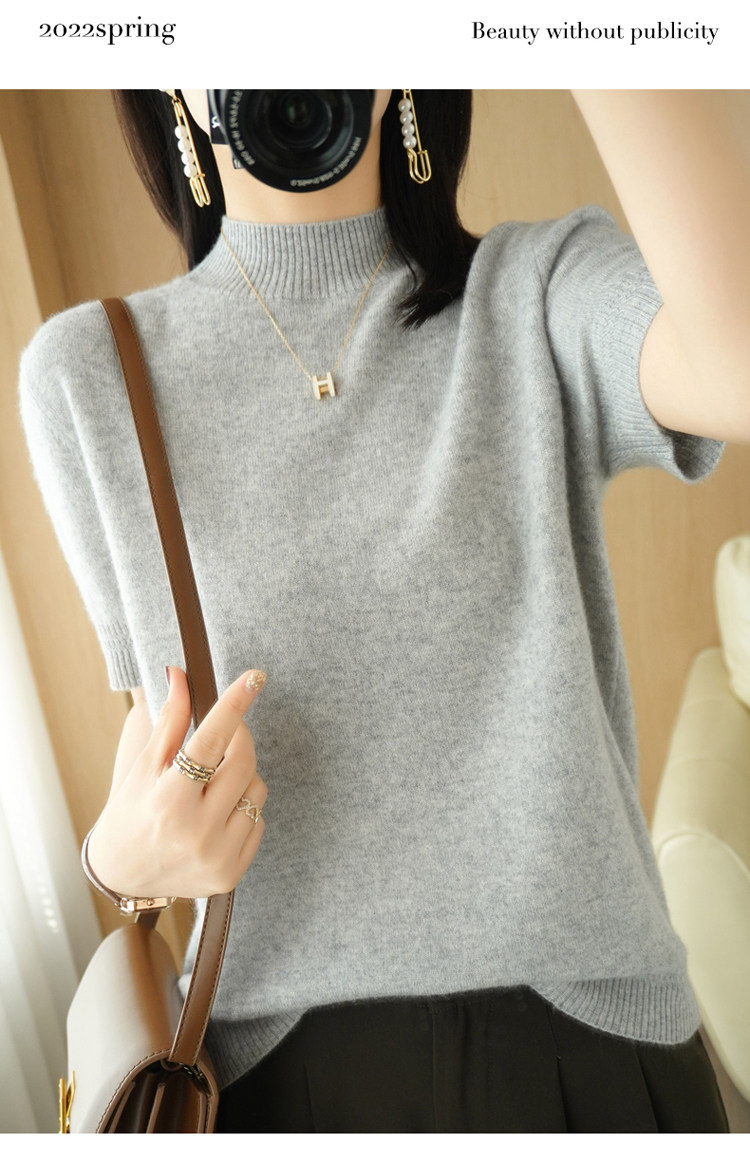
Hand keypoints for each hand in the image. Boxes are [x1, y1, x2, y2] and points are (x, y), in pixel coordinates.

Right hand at [88, 667, 267, 899]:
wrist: (124, 875)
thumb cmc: (131, 811)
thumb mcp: (143, 766)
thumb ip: (170, 721)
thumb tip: (181, 675)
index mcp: (168, 801)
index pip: (211, 741)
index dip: (234, 705)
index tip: (255, 677)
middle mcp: (196, 832)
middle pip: (243, 762)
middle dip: (240, 737)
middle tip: (228, 731)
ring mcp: (217, 856)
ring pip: (257, 790)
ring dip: (242, 776)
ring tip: (213, 784)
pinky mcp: (231, 874)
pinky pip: (259, 821)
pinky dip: (244, 808)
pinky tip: (218, 814)